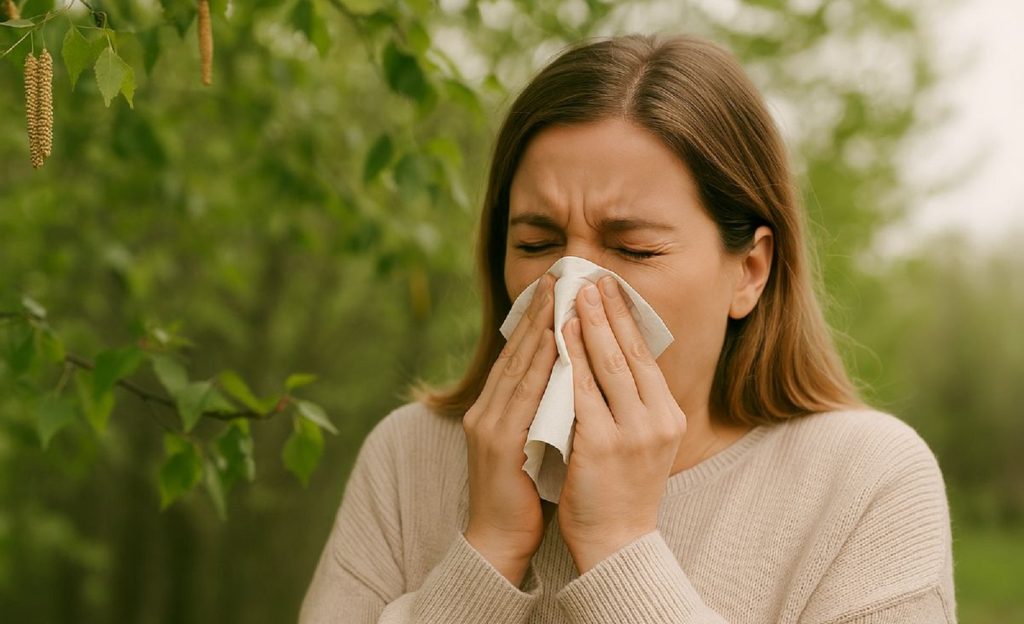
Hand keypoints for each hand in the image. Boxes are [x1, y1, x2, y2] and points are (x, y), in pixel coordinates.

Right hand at [462, 273, 556, 585]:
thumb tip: (570, 377)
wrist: (500, 540)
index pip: (517, 355)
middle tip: (558, 276)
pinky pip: (522, 396)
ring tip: (558, 297)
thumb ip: (542, 409)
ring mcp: (488, 424)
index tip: (556, 289)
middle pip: (514, 351)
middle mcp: (485, 410)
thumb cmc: (523, 493)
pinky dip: (538, 365)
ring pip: (517, 366)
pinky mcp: (497, 443)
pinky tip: (555, 342)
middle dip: (537, 313)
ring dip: (539, 329)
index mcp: (494, 409)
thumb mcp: (532, 441)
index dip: (535, 320)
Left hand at [558, 275, 686, 573]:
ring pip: (608, 365)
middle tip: (592, 278)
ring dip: (590, 325)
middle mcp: (657, 420)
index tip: (612, 290)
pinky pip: (582, 391)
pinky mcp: (602, 444)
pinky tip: (560, 335)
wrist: (616, 543)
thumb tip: (618, 360)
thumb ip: (635, 404)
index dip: (627, 320)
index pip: (647, 357)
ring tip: (575, 295)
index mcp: (669, 416)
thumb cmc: (622, 492)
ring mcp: (632, 432)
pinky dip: (571, 358)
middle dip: (610, 311)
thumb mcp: (644, 443)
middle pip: (631, 352)